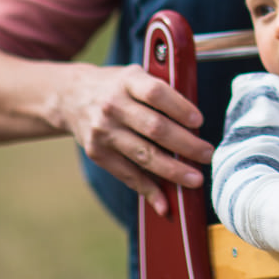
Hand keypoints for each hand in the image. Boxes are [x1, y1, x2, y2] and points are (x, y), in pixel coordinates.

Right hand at [62, 62, 213, 217]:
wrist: (71, 96)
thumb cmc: (117, 87)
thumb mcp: (135, 75)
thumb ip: (161, 91)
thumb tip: (195, 123)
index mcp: (128, 80)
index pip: (156, 93)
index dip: (179, 108)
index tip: (199, 121)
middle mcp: (113, 106)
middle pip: (154, 128)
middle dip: (185, 145)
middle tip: (207, 154)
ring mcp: (104, 131)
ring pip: (143, 155)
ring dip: (172, 171)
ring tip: (195, 179)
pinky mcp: (97, 153)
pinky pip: (127, 175)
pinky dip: (148, 190)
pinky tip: (164, 203)